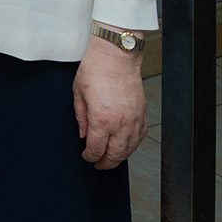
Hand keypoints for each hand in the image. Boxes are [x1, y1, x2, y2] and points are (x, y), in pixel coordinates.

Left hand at [74, 35, 147, 168]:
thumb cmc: (96, 70)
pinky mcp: (143, 114)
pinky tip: (125, 146)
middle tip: (98, 164)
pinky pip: (140, 137)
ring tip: (110, 158)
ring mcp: (134, 120)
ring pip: (130, 149)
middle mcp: (120, 124)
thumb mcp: (78, 94)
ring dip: (120, 157)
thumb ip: (81, 117)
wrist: (117, 57)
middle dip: (105, 163)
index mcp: (101, 120)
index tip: (86, 156)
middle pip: (115, 155)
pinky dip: (132, 145)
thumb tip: (83, 135)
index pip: (96, 149)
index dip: (90, 157)